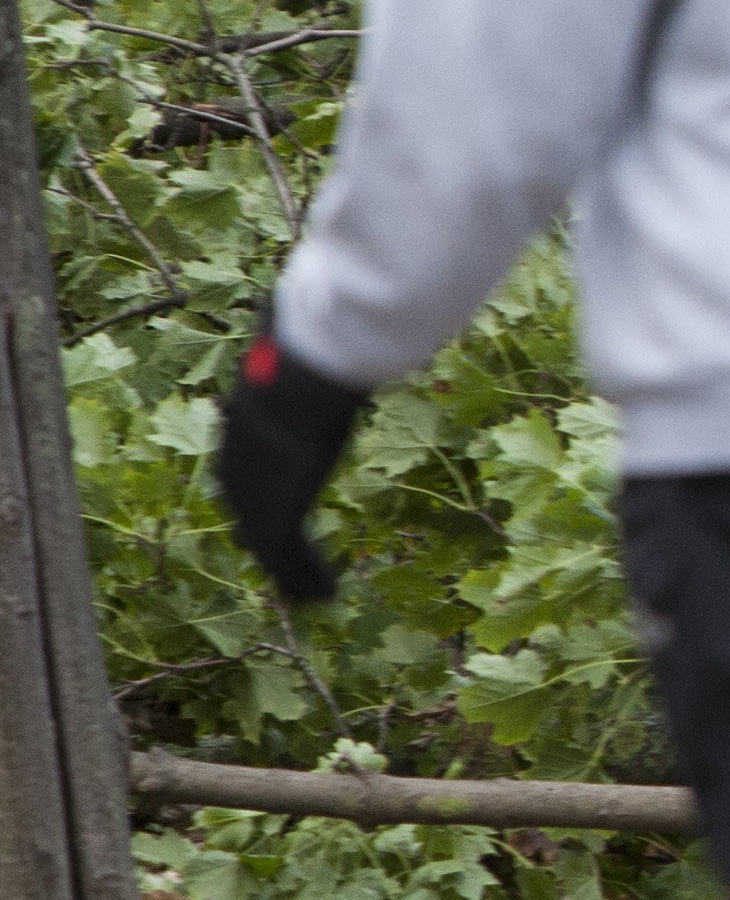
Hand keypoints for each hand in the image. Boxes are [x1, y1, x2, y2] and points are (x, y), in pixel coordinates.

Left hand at [211, 323, 368, 605]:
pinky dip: (304, 577)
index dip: (260, 505)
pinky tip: (322, 596)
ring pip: (268, 542)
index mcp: (240, 426)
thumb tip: (294, 302)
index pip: (244, 475)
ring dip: (288, 573)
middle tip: (287, 571)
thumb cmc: (310, 343)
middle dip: (269, 548)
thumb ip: (292, 343)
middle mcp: (237, 461)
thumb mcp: (295, 343)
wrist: (310, 362)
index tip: (275, 525)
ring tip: (310, 597)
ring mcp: (254, 486)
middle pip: (250, 515)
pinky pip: (287, 553)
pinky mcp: (277, 505)